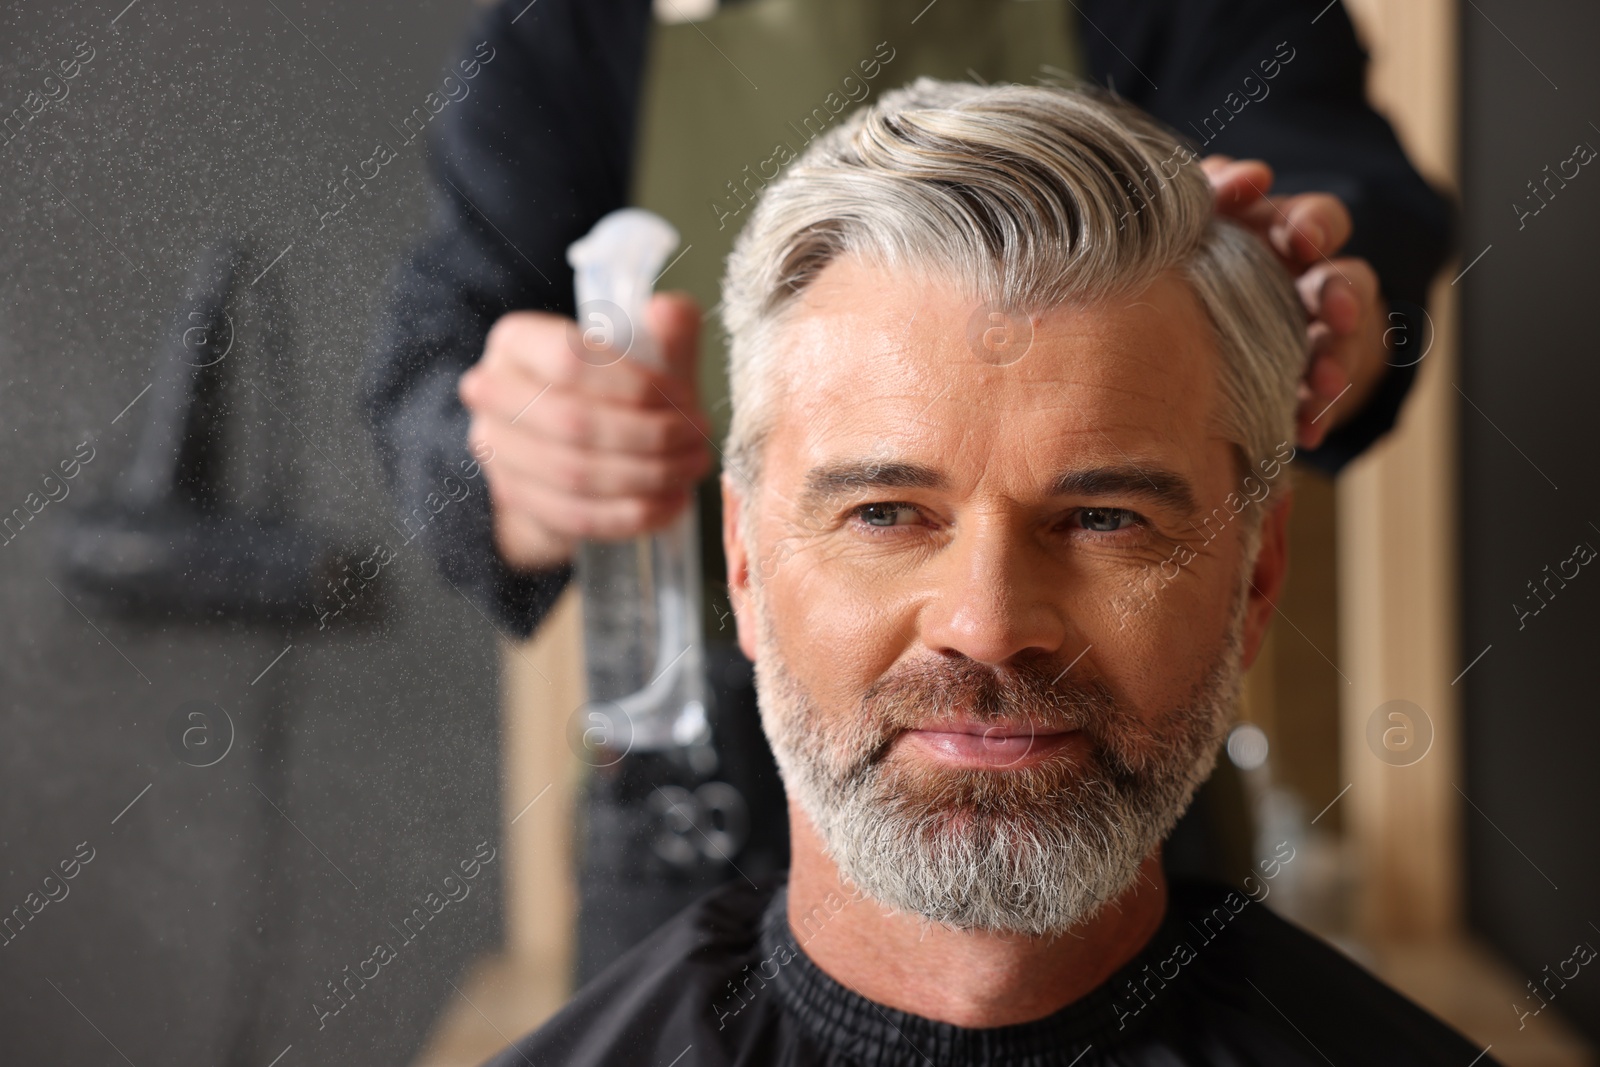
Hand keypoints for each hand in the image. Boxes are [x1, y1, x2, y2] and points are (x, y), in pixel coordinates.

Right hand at [458, 292, 713, 570]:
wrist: (569, 440)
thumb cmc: (613, 388)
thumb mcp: (643, 352)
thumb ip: (664, 330)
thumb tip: (669, 312)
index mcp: (516, 340)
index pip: (570, 359)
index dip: (636, 383)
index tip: (685, 397)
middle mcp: (491, 391)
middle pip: (575, 422)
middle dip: (651, 435)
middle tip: (697, 438)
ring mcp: (495, 449)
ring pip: (577, 474)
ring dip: (648, 476)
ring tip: (691, 468)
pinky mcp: (514, 498)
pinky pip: (577, 515)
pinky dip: (632, 514)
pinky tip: (671, 504)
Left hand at [1204, 156, 1389, 450]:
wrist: (1174, 335)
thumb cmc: (1193, 259)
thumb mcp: (1200, 220)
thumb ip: (1217, 189)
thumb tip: (1250, 176)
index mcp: (1286, 239)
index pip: (1320, 221)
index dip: (1316, 225)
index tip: (1300, 238)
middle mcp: (1311, 285)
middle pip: (1348, 281)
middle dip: (1342, 295)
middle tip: (1333, 311)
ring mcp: (1315, 337)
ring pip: (1343, 344)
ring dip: (1337, 360)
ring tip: (1324, 382)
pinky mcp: (1305, 386)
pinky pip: (1320, 402)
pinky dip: (1315, 414)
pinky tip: (1305, 429)